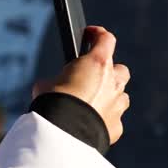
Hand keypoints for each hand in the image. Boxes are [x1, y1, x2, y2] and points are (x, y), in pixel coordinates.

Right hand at [31, 26, 130, 144]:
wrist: (64, 133)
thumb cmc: (53, 103)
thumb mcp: (45, 85)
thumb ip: (54, 81)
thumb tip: (48, 87)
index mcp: (97, 64)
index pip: (106, 39)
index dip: (97, 34)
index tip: (90, 34)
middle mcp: (113, 82)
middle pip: (120, 70)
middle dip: (110, 72)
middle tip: (93, 77)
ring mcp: (117, 105)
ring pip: (121, 96)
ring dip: (110, 97)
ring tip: (93, 103)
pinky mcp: (116, 126)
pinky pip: (114, 120)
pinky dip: (105, 120)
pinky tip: (91, 123)